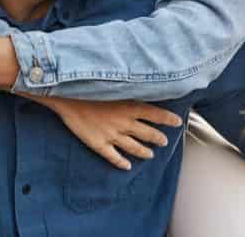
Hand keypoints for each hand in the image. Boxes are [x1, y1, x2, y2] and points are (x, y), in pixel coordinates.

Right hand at [31, 96, 182, 169]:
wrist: (67, 95)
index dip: (168, 119)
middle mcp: (124, 123)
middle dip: (158, 138)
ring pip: (133, 148)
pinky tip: (126, 166)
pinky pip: (113, 157)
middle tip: (164, 141)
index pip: (155, 114)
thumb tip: (142, 78)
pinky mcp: (98, 144)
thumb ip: (128, 85)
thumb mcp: (114, 83)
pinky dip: (121, 163)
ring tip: (150, 155)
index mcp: (129, 106)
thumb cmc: (90, 85)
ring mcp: (112, 135)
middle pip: (147, 134)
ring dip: (143, 152)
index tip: (177, 122)